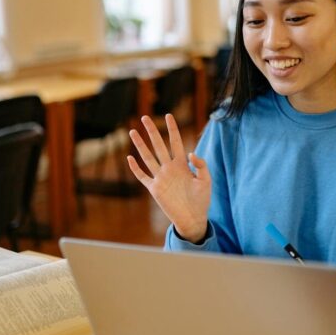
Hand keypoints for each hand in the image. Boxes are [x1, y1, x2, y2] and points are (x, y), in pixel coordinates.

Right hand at [127, 114, 210, 242]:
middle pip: (159, 145)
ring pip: (148, 157)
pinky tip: (129, 158)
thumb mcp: (206, 180)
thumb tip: (191, 153)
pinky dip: (136, 168)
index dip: (172, 129)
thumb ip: (201, 165)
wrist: (193, 218)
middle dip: (152, 131)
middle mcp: (169, 168)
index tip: (168, 116)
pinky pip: (142, 176)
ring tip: (133, 132)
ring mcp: (161, 178)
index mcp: (182, 164)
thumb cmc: (202, 200)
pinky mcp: (154, 189)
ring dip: (140, 145)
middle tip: (145, 117)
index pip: (175, 142)